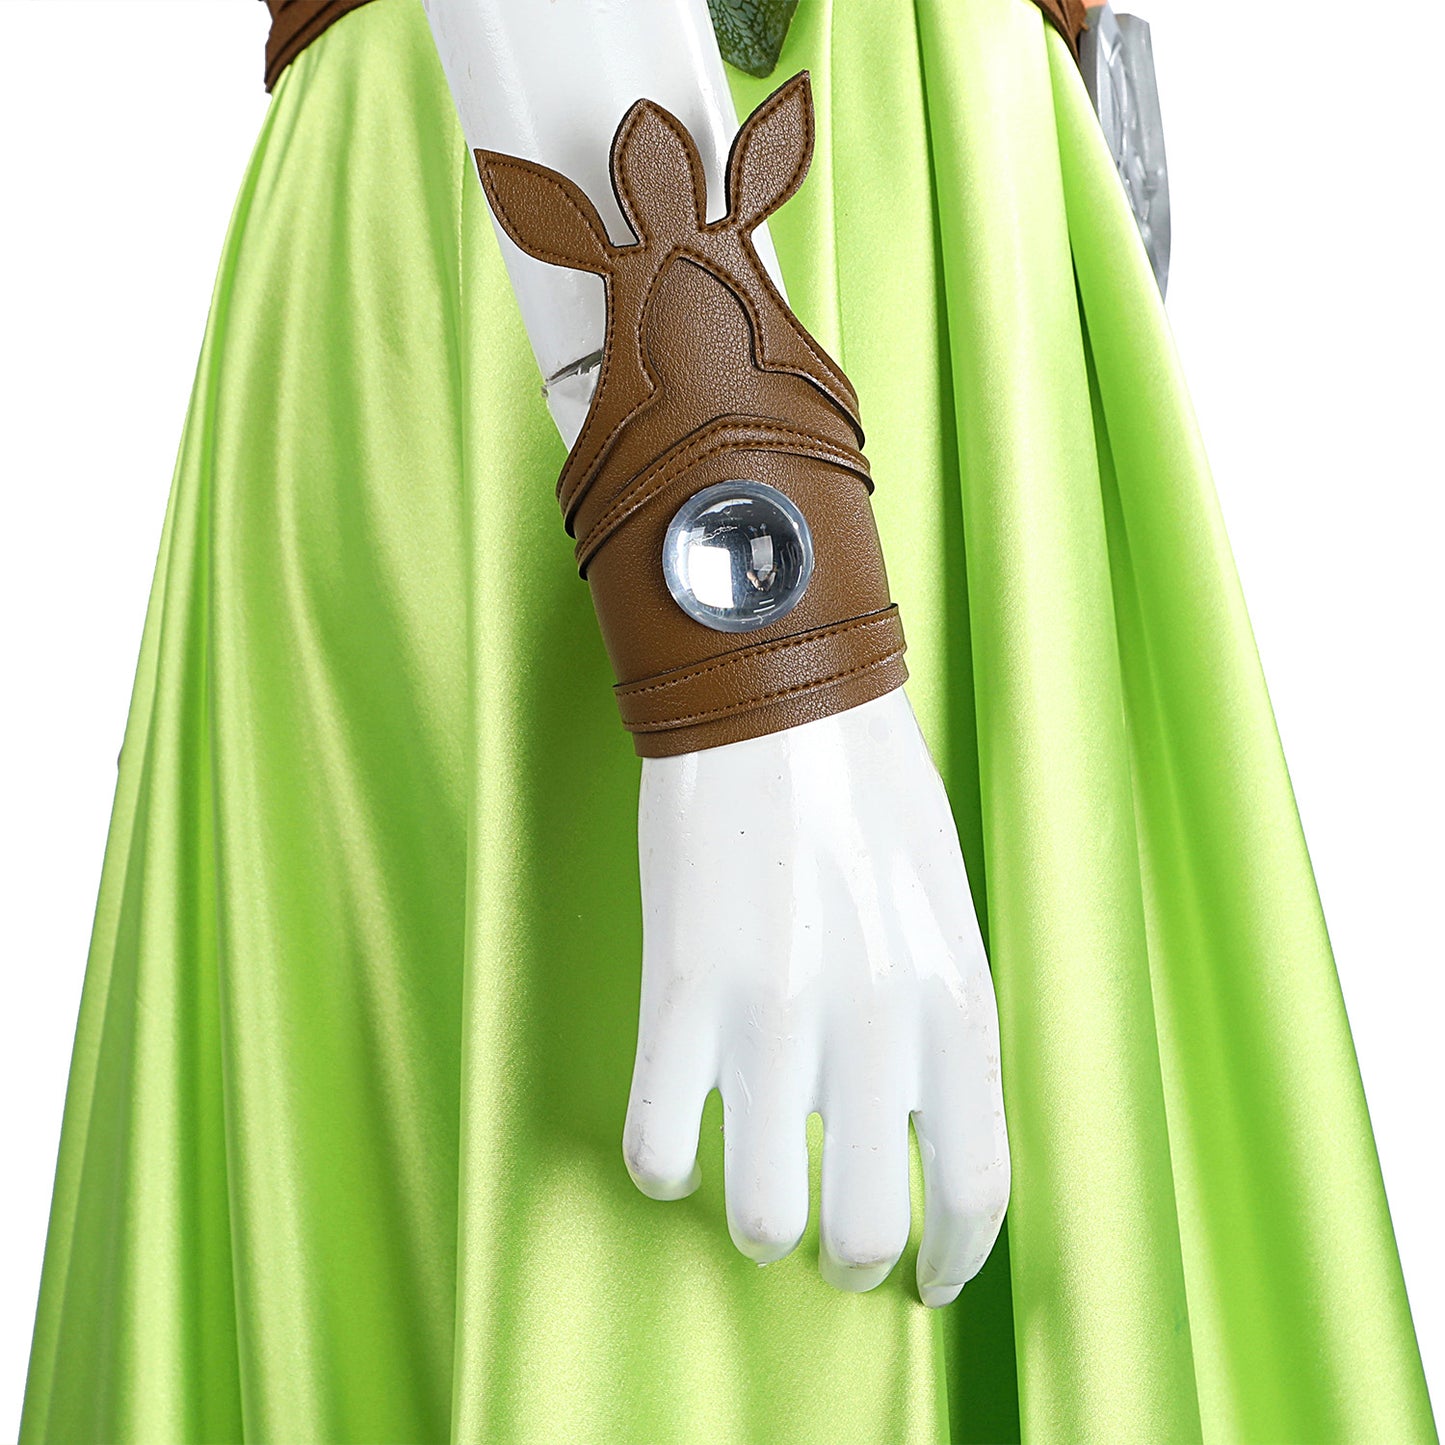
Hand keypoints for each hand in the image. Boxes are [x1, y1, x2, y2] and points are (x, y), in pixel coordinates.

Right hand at [624, 687, 1008, 1304]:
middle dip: (847, 1259)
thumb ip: (942, 1021)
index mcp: (955, 1001)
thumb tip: (911, 1121)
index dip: (953, 1257)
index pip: (975, 1187)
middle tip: (829, 1244)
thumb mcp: (944, 909)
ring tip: (755, 1194)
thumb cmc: (869, 792)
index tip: (930, 1277)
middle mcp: (873, 1025)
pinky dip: (665, 1168)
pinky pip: (659, 1146)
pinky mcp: (678, 991)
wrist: (775, 697)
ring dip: (759, 1225)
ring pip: (762, 1213)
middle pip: (863, 1227)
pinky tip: (676, 1142)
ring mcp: (770, 1013)